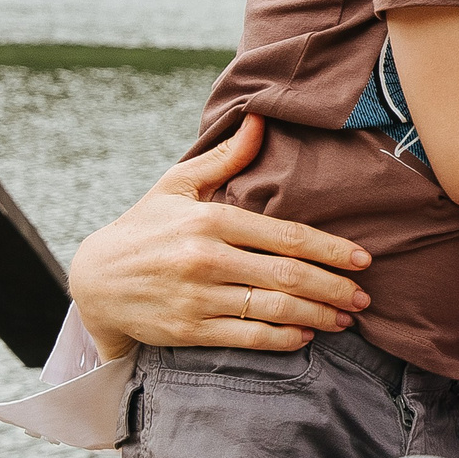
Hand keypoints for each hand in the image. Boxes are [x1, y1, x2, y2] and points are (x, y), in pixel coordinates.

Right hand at [66, 114, 371, 359]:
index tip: (362, 259)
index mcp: (210, 219)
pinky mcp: (189, 331)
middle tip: (365, 296)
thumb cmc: (144, 228)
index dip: (330, 250)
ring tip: (346, 319)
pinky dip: (283, 338)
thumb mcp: (177, 185)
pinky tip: (306, 334)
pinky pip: (248, 338)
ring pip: (273, 309)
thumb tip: (260, 119)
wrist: (94, 280)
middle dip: (334, 288)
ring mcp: (197, 297)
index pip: (286, 236)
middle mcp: (206, 258)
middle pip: (288, 275)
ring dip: (318, 315)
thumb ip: (225, 158)